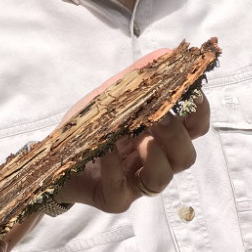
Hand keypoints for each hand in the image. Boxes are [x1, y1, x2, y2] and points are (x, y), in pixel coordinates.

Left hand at [54, 49, 210, 211]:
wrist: (53, 156)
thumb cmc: (89, 126)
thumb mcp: (111, 96)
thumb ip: (138, 77)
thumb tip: (166, 52)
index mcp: (160, 136)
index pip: (194, 128)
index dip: (199, 110)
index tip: (191, 91)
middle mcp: (155, 161)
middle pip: (185, 155)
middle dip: (176, 134)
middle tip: (161, 115)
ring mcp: (136, 184)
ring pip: (162, 178)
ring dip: (156, 157)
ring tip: (142, 140)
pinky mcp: (114, 199)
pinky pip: (121, 190)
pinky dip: (113, 167)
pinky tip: (104, 149)